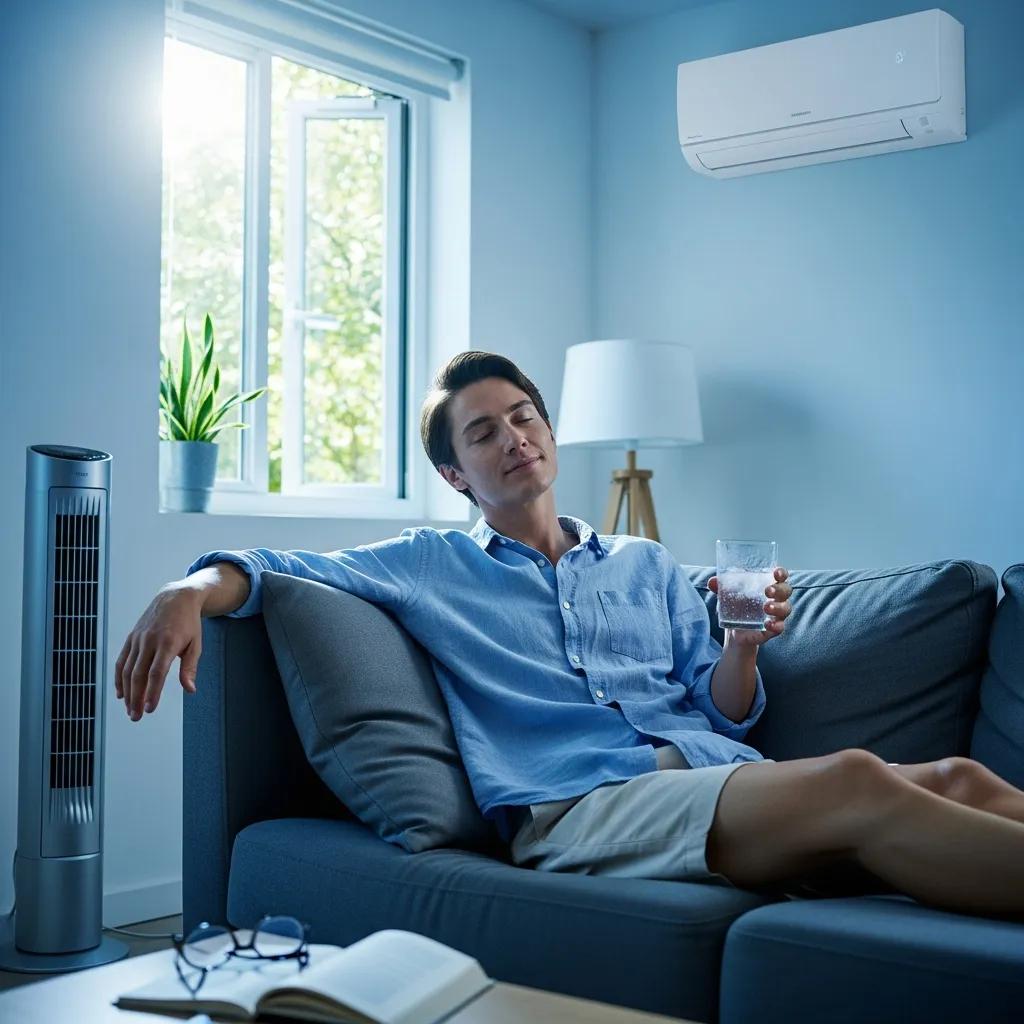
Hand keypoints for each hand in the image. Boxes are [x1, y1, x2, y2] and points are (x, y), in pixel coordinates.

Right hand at [114, 584, 203, 720]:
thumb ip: (190, 667)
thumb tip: (190, 689)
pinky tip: (121, 692)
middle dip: (136, 698)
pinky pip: (121, 660)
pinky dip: (119, 678)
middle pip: (139, 674)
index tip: (150, 708)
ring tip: (130, 709)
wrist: (175, 597)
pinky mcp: (131, 638)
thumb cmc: (189, 622)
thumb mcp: (196, 643)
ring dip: (127, 692)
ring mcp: (138, 639)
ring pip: (127, 669)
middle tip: (136, 716)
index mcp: (168, 642)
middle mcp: (150, 640)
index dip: (152, 692)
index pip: (157, 672)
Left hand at [708, 566, 792, 648]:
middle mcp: (776, 599)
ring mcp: (776, 615)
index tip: (776, 572)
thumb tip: (712, 581)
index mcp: (768, 585)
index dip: (781, 573)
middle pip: (786, 591)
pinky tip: (768, 624)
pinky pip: (780, 627)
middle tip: (767, 591)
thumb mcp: (728, 595)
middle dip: (779, 589)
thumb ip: (721, 588)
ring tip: (766, 607)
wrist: (734, 632)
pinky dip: (776, 625)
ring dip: (778, 607)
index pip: (780, 577)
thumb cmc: (737, 606)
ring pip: (785, 609)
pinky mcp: (772, 629)